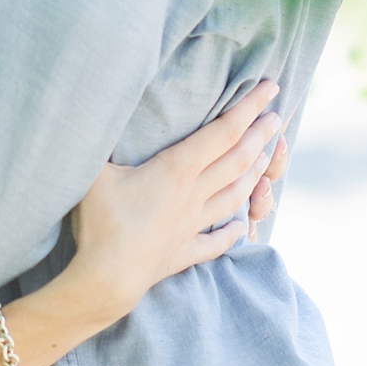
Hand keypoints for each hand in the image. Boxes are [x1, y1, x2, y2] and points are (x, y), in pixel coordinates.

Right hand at [49, 80, 282, 323]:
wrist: (108, 277)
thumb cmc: (101, 220)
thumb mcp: (92, 169)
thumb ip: (94, 137)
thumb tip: (89, 103)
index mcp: (177, 169)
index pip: (222, 131)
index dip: (248, 108)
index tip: (270, 89)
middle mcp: (193, 194)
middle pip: (236, 160)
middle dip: (259, 135)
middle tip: (277, 118)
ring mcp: (192, 225)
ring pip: (233, 195)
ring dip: (254, 175)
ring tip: (267, 160)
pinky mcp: (183, 252)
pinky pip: (216, 241)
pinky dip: (232, 232)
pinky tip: (241, 227)